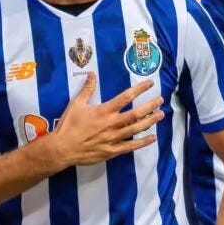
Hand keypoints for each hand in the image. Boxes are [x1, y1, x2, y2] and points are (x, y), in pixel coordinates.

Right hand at [48, 74, 163, 166]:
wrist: (63, 148)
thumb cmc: (69, 125)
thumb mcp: (76, 104)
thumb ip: (87, 89)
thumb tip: (92, 74)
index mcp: (104, 111)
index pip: (126, 97)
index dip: (140, 89)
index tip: (150, 84)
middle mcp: (112, 123)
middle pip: (136, 113)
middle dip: (150, 106)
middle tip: (160, 100)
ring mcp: (114, 138)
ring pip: (136, 129)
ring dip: (150, 121)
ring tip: (160, 115)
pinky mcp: (113, 150)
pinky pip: (131, 146)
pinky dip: (143, 142)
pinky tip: (152, 138)